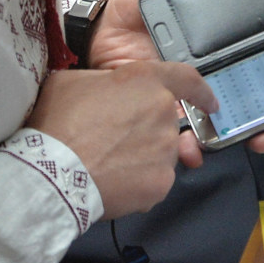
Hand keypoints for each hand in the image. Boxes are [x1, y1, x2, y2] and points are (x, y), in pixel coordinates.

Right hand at [26, 61, 214, 218]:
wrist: (53, 171)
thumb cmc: (60, 121)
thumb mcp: (74, 81)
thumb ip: (102, 80)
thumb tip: (104, 88)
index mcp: (145, 80)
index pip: (186, 79)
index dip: (200, 91)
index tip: (211, 102)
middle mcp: (163, 113)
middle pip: (165, 121)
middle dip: (147, 128)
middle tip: (115, 137)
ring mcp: (165, 150)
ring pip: (160, 152)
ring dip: (142, 156)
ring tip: (108, 160)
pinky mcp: (161, 183)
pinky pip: (153, 180)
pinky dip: (138, 182)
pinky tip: (113, 181)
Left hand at [87, 0, 263, 159]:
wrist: (100, 20)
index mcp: (237, 33)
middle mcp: (227, 66)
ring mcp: (201, 93)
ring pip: (240, 122)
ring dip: (255, 135)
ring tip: (260, 137)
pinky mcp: (172, 112)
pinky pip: (189, 139)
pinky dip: (195, 150)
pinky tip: (196, 149)